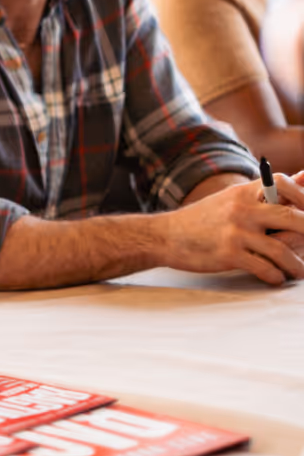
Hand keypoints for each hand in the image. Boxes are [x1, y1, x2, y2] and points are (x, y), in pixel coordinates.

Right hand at [163, 174, 303, 283]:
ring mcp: (235, 232)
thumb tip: (303, 179)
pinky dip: (276, 276)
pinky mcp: (229, 255)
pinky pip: (265, 268)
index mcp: (243, 193)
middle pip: (292, 217)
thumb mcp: (231, 199)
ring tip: (300, 271)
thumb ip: (264, 194)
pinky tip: (276, 277)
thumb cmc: (202, 219)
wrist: (165, 235)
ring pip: (282, 250)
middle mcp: (241, 209)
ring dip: (297, 265)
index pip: (284, 184)